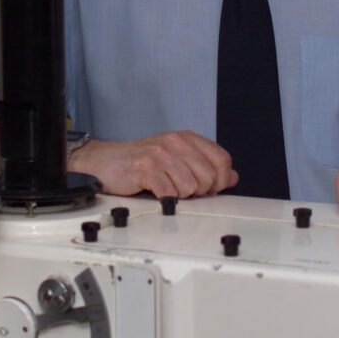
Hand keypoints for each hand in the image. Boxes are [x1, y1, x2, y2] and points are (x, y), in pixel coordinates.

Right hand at [71, 130, 237, 197]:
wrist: (106, 162)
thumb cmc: (141, 162)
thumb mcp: (178, 158)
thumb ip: (205, 166)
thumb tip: (232, 177)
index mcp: (187, 138)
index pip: (222, 159)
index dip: (221, 180)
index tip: (210, 189)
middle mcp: (176, 142)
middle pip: (209, 177)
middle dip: (198, 191)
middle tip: (182, 190)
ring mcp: (161, 154)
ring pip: (190, 188)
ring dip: (179, 196)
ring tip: (166, 189)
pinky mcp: (146, 168)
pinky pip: (169, 193)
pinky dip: (165, 199)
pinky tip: (156, 192)